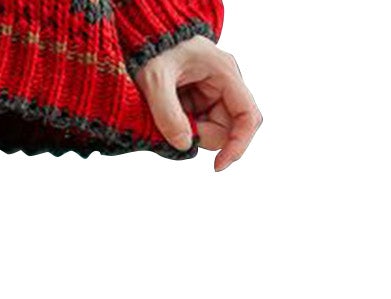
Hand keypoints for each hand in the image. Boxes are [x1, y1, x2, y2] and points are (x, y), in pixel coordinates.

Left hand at [136, 36, 261, 171]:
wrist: (143, 39)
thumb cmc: (152, 50)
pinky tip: (168, 114)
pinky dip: (181, 130)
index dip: (238, 145)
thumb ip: (168, 113)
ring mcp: (213, 96)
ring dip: (189, 133)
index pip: (247, 116)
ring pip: (210, 133)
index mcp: (224, 73)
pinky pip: (197, 129)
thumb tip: (185, 144)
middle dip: (201, 136)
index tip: (217, 166)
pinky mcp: (199, 104)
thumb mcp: (154, 80)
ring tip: (167, 112)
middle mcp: (225, 85)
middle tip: (172, 123)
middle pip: (227, 130)